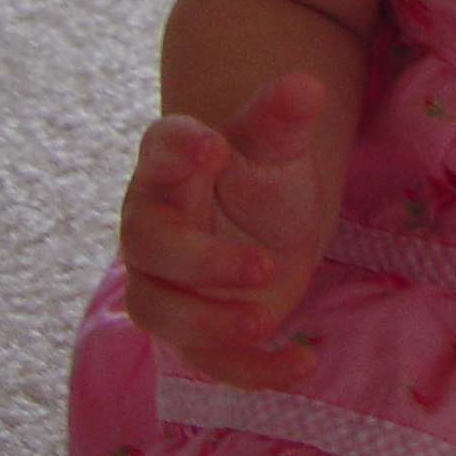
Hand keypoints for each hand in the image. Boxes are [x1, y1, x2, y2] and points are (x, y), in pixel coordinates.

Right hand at [117, 71, 329, 390]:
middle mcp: (151, 228)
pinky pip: (207, 361)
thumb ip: (282, 118)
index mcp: (168, 169)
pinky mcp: (192, 334)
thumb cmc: (257, 179)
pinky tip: (303, 364)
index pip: (158, 149)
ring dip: (207, 322)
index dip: (181, 148)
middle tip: (263, 265)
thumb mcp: (276, 148)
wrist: (262, 231)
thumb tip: (307, 85)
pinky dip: (252, 370)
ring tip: (266, 320)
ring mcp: (164, 285)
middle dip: (199, 260)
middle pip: (148, 245)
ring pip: (158, 311)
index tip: (218, 149)